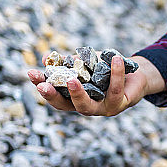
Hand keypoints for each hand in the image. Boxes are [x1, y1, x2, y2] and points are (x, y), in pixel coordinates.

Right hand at [28, 55, 165, 115]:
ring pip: (87, 106)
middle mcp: (86, 107)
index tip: (32, 73)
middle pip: (65, 106)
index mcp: (75, 98)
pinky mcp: (119, 104)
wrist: (134, 76)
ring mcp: (102, 109)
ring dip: (78, 93)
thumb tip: (46, 57)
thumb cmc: (106, 70)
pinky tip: (115, 59)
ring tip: (72, 79)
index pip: (54, 95)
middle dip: (53, 95)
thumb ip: (67, 62)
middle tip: (44, 84)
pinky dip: (115, 73)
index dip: (42, 86)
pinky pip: (114, 89)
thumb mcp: (86, 63)